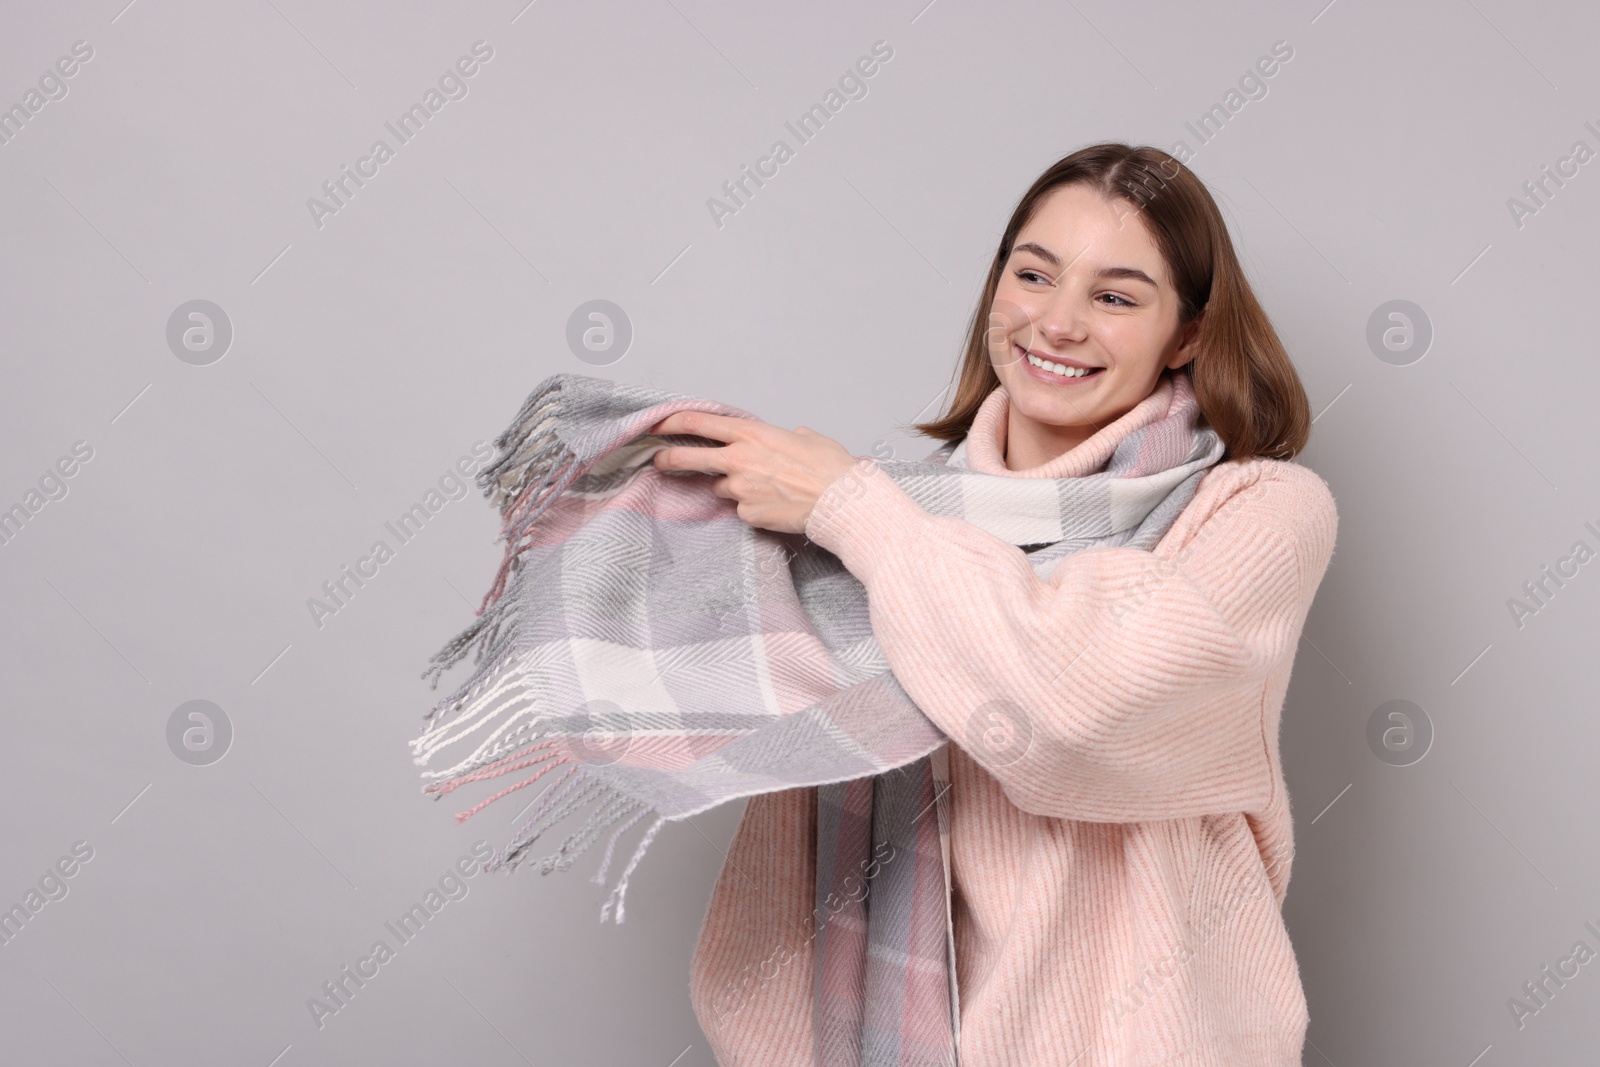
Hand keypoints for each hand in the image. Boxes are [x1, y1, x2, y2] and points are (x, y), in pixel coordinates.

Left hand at [648, 410, 859, 533]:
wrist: (843, 502)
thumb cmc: (831, 469)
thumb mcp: (808, 438)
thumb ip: (789, 436)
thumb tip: (790, 437)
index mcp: (752, 434)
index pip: (699, 422)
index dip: (672, 422)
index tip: (658, 426)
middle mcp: (739, 460)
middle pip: (688, 457)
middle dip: (668, 458)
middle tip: (659, 461)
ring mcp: (741, 490)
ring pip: (721, 487)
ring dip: (732, 487)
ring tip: (765, 487)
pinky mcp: (748, 514)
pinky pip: (742, 509)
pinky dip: (753, 507)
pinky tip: (776, 505)